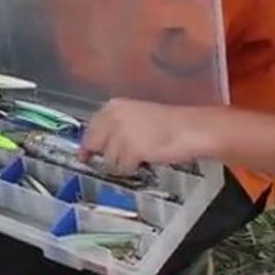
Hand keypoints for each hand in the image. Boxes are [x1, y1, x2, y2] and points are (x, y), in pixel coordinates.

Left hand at [79, 98, 210, 174]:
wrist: (190, 129)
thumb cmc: (169, 123)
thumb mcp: (138, 116)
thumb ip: (116, 126)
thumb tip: (98, 144)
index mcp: (114, 106)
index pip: (91, 127)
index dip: (88, 143)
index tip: (84, 154)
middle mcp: (114, 117)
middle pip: (94, 144)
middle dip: (101, 155)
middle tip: (111, 161)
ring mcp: (121, 134)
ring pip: (108, 160)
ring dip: (120, 163)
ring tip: (138, 158)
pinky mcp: (131, 150)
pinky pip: (123, 168)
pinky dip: (132, 169)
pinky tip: (143, 162)